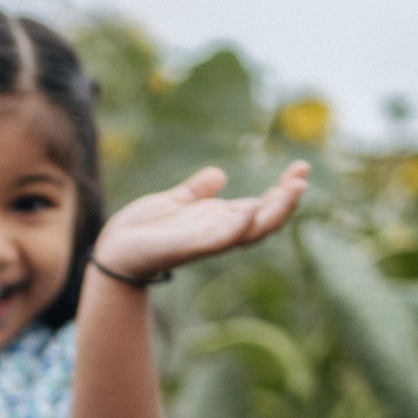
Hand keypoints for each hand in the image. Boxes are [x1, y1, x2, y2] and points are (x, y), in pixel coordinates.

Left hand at [92, 161, 309, 281]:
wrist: (113, 250)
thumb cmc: (142, 229)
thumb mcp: (174, 201)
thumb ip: (196, 191)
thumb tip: (219, 175)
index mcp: (219, 220)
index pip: (262, 206)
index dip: (283, 190)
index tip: (301, 168)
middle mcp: (219, 232)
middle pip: (265, 220)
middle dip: (287, 201)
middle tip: (303, 178)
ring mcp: (206, 241)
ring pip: (251, 231)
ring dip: (274, 212)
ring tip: (292, 189)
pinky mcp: (189, 247)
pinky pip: (220, 239)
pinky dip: (238, 226)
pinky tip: (252, 208)